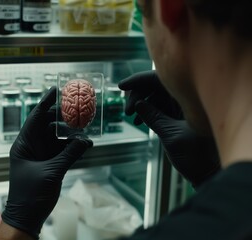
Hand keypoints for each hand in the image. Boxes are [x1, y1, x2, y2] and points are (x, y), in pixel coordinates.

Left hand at [1, 87, 92, 238]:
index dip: (46, 103)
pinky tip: (85, 144)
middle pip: (48, 125)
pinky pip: (63, 150)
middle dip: (63, 117)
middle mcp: (32, 146)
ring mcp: (41, 154)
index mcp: (24, 144)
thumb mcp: (51, 172)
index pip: (35, 118)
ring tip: (85, 127)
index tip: (56, 90)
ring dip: (70, 133)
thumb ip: (69, 155)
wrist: (27, 217)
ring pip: (57, 137)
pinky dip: (73, 146)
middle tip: (78, 108)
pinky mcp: (50, 163)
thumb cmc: (30, 195)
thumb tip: (87, 141)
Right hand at [118, 71, 219, 187]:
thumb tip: (138, 103)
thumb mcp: (171, 135)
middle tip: (127, 111)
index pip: (160, 79)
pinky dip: (147, 112)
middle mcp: (185, 99)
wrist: (206, 173)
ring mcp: (181, 108)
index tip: (122, 86)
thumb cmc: (197, 155)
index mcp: (189, 99)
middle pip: (155, 86)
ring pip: (155, 97)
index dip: (139, 80)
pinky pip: (158, 108)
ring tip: (131, 116)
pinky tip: (138, 121)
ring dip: (141, 104)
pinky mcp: (176, 117)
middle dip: (138, 95)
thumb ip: (154, 118)